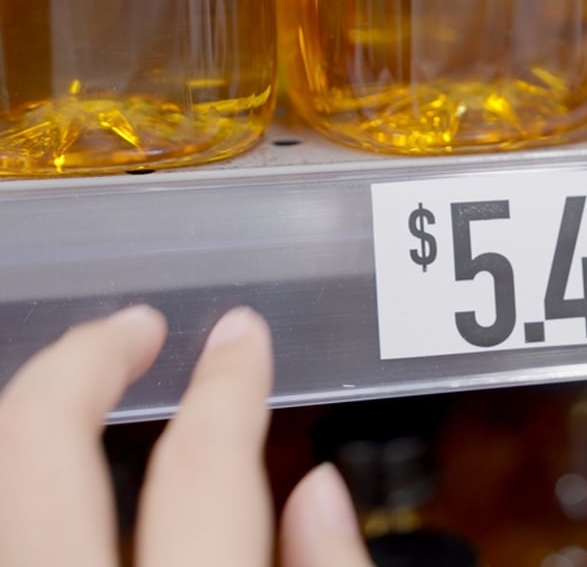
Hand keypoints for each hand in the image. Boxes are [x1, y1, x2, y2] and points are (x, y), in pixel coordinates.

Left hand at [0, 305, 373, 566]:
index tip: (243, 337)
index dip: (228, 384)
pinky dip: (16, 486)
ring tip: (79, 383)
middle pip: (36, 447)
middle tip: (130, 328)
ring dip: (28, 418)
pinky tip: (49, 478)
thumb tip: (320, 494)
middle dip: (81, 363)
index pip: (200, 467)